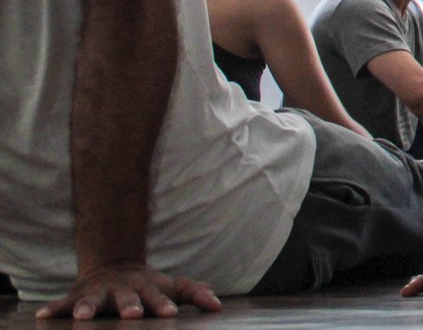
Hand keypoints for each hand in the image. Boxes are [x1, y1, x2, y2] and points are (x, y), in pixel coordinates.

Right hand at [37, 265, 220, 320]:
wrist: (115, 266)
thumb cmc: (148, 285)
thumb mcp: (172, 286)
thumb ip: (195, 293)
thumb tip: (218, 305)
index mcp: (148, 289)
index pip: (160, 298)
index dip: (165, 306)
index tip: (171, 314)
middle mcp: (125, 290)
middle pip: (128, 299)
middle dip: (130, 307)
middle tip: (133, 315)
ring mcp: (101, 292)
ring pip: (94, 300)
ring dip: (89, 308)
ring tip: (82, 317)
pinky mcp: (79, 296)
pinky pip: (64, 303)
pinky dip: (54, 309)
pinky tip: (42, 316)